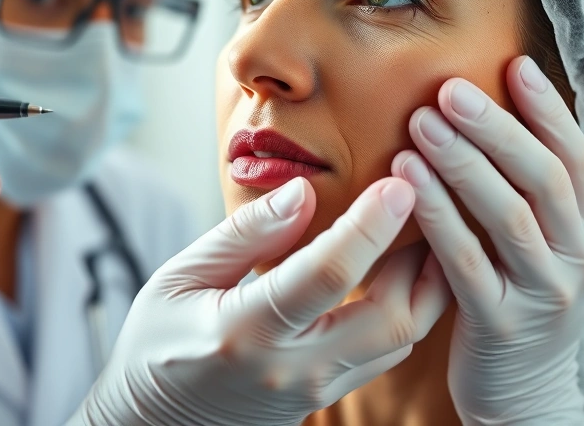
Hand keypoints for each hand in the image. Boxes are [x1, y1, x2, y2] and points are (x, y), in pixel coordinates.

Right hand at [70, 176, 450, 425]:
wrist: (154, 424)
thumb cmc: (157, 342)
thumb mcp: (181, 276)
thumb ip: (245, 234)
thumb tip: (303, 190)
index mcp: (245, 331)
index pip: (327, 275)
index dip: (369, 225)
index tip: (398, 182)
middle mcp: (291, 369)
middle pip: (390, 318)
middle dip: (420, 256)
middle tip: (428, 199)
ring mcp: (315, 391)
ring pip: (401, 339)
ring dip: (425, 282)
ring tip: (428, 225)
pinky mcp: (328, 398)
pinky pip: (387, 353)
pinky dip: (409, 307)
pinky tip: (406, 267)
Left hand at [392, 56, 583, 424]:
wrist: (520, 392)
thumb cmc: (511, 300)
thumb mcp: (528, 246)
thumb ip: (515, 193)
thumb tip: (479, 117)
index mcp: (580, 229)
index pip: (575, 157)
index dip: (548, 109)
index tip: (515, 63)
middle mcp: (572, 257)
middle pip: (542, 178)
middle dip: (497, 127)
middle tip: (450, 88)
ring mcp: (540, 293)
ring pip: (508, 217)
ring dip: (464, 164)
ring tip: (422, 124)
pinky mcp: (500, 324)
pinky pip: (467, 263)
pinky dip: (438, 217)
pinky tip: (405, 181)